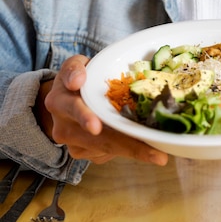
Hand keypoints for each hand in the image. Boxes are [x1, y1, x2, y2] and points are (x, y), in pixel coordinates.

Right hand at [40, 55, 167, 165]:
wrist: (65, 102)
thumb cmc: (77, 79)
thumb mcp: (74, 66)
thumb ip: (75, 68)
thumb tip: (77, 80)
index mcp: (59, 102)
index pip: (73, 109)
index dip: (85, 117)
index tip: (95, 126)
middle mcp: (64, 129)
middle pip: (99, 139)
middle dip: (128, 147)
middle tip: (156, 156)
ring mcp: (75, 146)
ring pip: (108, 150)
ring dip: (135, 150)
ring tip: (160, 153)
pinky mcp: (88, 154)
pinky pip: (110, 153)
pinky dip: (130, 149)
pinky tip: (147, 146)